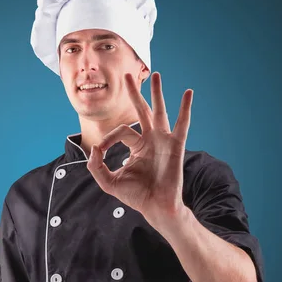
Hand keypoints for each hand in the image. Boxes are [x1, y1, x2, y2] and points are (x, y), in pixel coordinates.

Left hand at [86, 72, 192, 225]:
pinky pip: (182, 124)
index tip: (100, 150)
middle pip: (141, 110)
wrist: (156, 207)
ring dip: (157, 93)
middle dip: (134, 93)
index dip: (108, 138)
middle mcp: (151, 139)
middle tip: (127, 75)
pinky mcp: (176, 146)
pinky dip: (185, 108)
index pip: (121, 130)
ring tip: (155, 74)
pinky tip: (188, 93)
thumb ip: (96, 167)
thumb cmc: (136, 196)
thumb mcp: (109, 182)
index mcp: (137, 146)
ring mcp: (163, 140)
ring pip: (159, 111)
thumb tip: (94, 148)